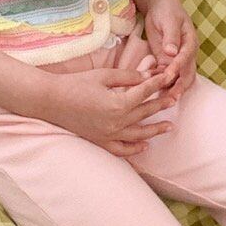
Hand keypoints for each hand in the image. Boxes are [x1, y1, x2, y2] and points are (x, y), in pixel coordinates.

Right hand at [43, 66, 176, 158]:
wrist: (51, 101)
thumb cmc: (76, 84)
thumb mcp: (103, 75)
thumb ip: (128, 77)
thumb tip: (148, 76)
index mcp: (118, 103)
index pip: (145, 92)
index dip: (158, 83)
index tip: (168, 78)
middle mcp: (117, 122)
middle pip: (145, 112)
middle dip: (161, 104)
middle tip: (174, 98)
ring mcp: (109, 134)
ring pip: (139, 134)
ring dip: (155, 130)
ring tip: (169, 126)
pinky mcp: (100, 141)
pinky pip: (121, 149)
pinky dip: (134, 149)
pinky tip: (145, 146)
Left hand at [140, 0, 197, 102]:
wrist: (160, 7)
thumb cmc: (167, 10)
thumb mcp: (169, 20)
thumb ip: (171, 36)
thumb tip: (173, 52)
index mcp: (190, 42)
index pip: (186, 58)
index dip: (178, 67)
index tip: (168, 75)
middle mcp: (186, 54)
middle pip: (186, 74)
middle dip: (179, 86)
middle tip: (170, 98)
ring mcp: (177, 59)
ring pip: (177, 79)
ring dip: (170, 89)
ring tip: (162, 101)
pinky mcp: (166, 61)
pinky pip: (165, 75)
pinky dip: (160, 83)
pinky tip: (151, 91)